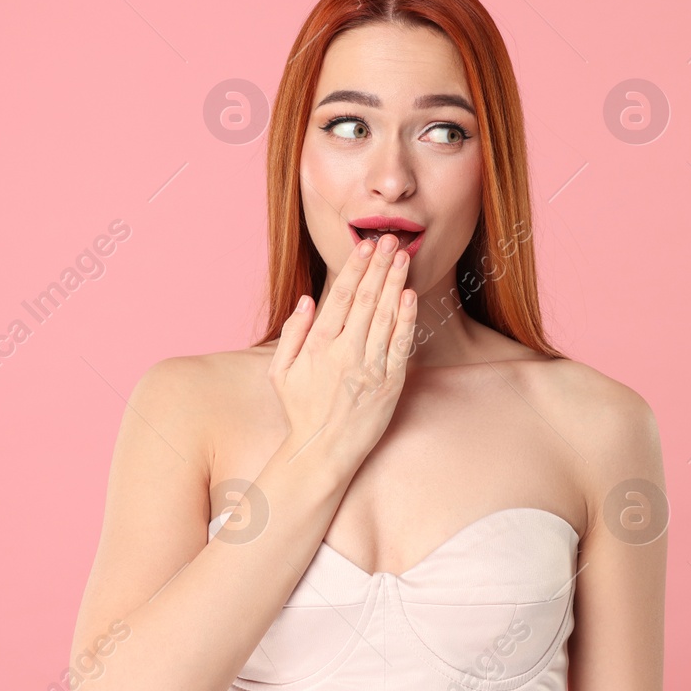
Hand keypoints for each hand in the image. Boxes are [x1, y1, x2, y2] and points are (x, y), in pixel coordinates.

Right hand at [268, 231, 418, 466]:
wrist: (323, 452)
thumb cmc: (301, 411)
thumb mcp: (281, 372)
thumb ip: (293, 334)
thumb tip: (305, 300)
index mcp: (318, 346)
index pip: (339, 297)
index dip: (355, 268)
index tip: (365, 246)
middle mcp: (345, 353)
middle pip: (365, 299)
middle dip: (379, 266)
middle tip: (390, 239)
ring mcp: (370, 368)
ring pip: (385, 316)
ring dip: (394, 283)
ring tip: (403, 257)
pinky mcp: (390, 384)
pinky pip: (400, 345)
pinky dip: (406, 318)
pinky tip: (409, 295)